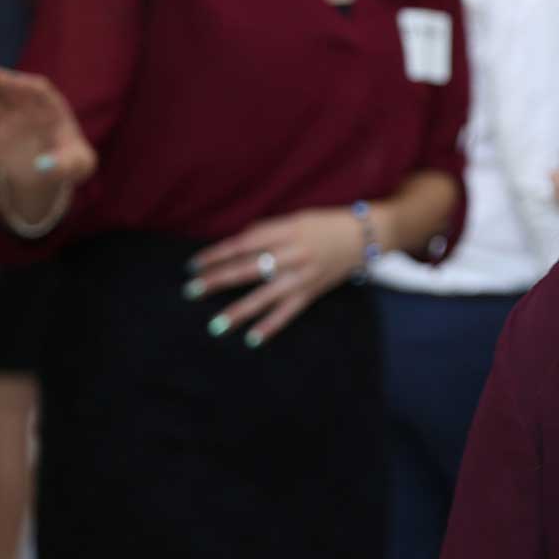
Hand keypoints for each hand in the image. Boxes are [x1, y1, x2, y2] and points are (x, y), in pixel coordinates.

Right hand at [0, 62, 96, 220]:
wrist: (48, 176)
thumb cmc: (70, 163)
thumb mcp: (77, 166)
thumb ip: (66, 165)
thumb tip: (45, 167)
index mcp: (53, 108)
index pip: (36, 90)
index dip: (19, 83)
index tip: (4, 80)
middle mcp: (30, 108)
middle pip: (11, 90)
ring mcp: (10, 118)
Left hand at [186, 207, 368, 347]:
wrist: (366, 235)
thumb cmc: (327, 224)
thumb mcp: (295, 219)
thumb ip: (267, 231)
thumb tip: (237, 246)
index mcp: (286, 231)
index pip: (243, 244)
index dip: (216, 255)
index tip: (194, 265)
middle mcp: (293, 254)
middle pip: (248, 269)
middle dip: (217, 280)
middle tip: (191, 291)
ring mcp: (303, 275)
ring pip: (265, 295)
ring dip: (239, 311)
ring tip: (216, 324)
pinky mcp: (313, 291)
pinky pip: (289, 312)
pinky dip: (271, 326)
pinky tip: (252, 339)